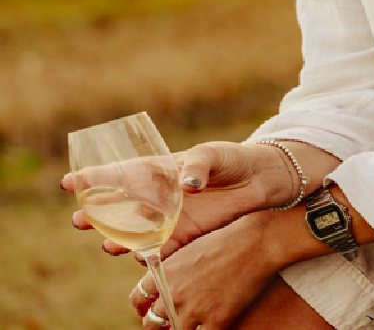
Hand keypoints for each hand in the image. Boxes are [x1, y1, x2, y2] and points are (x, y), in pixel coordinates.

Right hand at [65, 141, 289, 257]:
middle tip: (80, 221)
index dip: (92, 178)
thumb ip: (199, 165)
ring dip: (117, 239)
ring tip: (108, 244)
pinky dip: (148, 256)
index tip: (69, 183)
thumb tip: (187, 184)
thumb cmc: (235, 161)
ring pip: (133, 233)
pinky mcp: (184, 237)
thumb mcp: (215, 155)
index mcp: (158, 171)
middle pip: (117, 209)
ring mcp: (169, 219)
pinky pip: (159, 251)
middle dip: (95, 215)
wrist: (263, 182)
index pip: (120, 174)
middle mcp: (157, 197)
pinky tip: (140, 258)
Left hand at [127, 213, 278, 328]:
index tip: (152, 308)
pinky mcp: (217, 320)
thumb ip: (175, 268)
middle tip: (171, 321)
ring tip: (195, 320)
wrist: (259, 241)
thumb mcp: (193, 248)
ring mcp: (194, 309)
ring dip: (183, 327)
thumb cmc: (231, 238)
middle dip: (161, 322)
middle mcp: (173, 293)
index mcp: (165, 273)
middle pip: (153, 320)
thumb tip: (171, 283)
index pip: (139, 298)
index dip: (144, 306)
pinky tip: (213, 325)